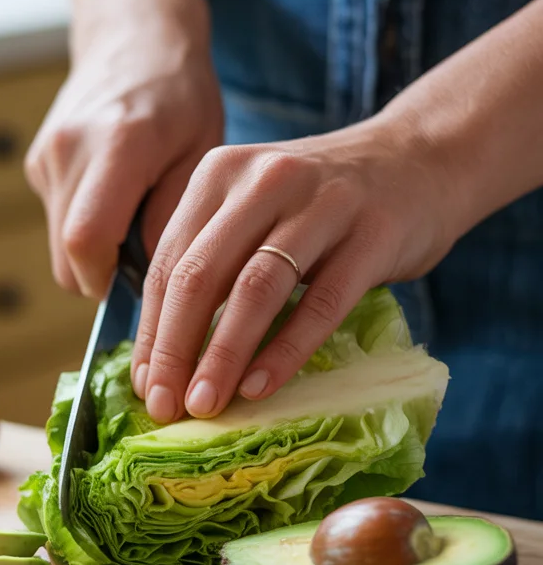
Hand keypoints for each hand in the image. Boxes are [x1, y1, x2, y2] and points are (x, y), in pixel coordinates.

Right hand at [25, 0, 222, 297]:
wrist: (134, 33)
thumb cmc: (181, 92)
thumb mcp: (202, 152)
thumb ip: (178, 218)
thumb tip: (161, 283)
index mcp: (117, 145)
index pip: (87, 242)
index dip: (108, 282)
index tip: (143, 292)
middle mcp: (69, 150)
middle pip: (66, 256)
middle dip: (104, 277)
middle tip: (150, 265)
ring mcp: (46, 155)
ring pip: (58, 244)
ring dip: (96, 253)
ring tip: (138, 221)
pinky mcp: (37, 161)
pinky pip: (57, 219)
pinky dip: (86, 226)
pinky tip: (119, 197)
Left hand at [131, 116, 459, 422]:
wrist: (422, 158)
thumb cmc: (327, 202)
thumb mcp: (259, 208)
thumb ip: (216, 257)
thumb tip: (166, 351)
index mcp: (220, 174)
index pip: (169, 261)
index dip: (151, 330)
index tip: (144, 386)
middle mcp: (263, 181)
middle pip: (201, 274)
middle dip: (175, 347)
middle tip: (164, 406)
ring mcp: (320, 205)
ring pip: (254, 288)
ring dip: (223, 354)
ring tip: (205, 404)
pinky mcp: (371, 235)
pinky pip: (321, 303)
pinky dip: (286, 350)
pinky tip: (261, 387)